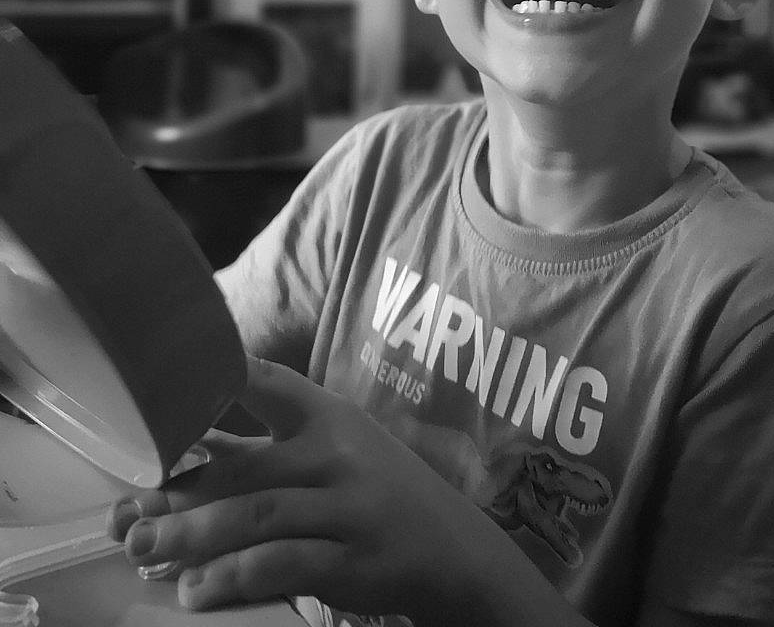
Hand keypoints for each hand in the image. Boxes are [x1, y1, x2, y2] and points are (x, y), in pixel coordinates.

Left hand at [106, 355, 477, 619]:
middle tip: (128, 511)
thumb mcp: (333, 452)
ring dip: (193, 535)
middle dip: (180, 488)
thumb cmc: (374, 493)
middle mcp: (337, 454)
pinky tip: (196, 591)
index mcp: (329, 416)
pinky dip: (234, 577)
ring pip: (258, 515)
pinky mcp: (353, 561)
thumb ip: (264, 452)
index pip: (271, 382)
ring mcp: (347, 508)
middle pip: (247, 465)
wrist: (453, 548)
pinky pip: (284, 565)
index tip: (167, 384)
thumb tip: (173, 463)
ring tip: (144, 547)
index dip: (222, 376)